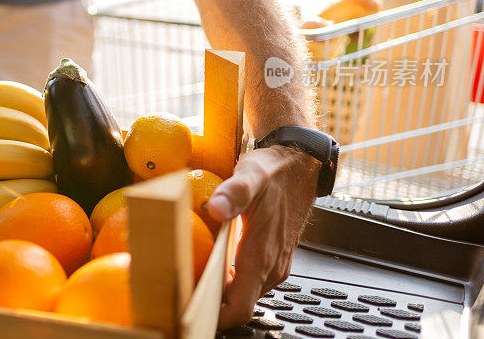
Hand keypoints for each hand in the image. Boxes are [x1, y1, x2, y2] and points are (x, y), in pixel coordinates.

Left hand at [208, 145, 318, 327]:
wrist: (300, 165)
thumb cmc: (275, 171)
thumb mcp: (250, 176)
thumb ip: (233, 193)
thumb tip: (214, 208)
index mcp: (262, 256)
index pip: (240, 307)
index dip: (216, 318)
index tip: (190, 312)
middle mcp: (271, 267)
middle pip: (239, 304)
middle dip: (212, 305)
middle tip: (183, 291)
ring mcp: (275, 264)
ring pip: (245, 293)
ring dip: (222, 292)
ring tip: (194, 278)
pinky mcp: (275, 257)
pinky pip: (250, 280)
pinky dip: (232, 280)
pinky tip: (215, 264)